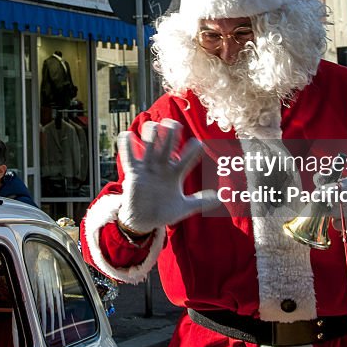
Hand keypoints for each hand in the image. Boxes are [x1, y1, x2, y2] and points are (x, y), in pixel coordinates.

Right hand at [116, 119, 221, 234]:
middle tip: (174, 124)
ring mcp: (148, 168)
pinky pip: (129, 157)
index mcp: (175, 173)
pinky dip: (127, 145)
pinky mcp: (133, 173)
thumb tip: (220, 198)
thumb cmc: (163, 211)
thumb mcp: (183, 208)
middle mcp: (162, 167)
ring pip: (150, 145)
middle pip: (167, 144)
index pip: (186, 157)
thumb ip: (201, 202)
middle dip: (171, 132)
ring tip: (154, 127)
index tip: (199, 144)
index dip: (193, 149)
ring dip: (152, 134)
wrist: (144, 221)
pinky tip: (128, 135)